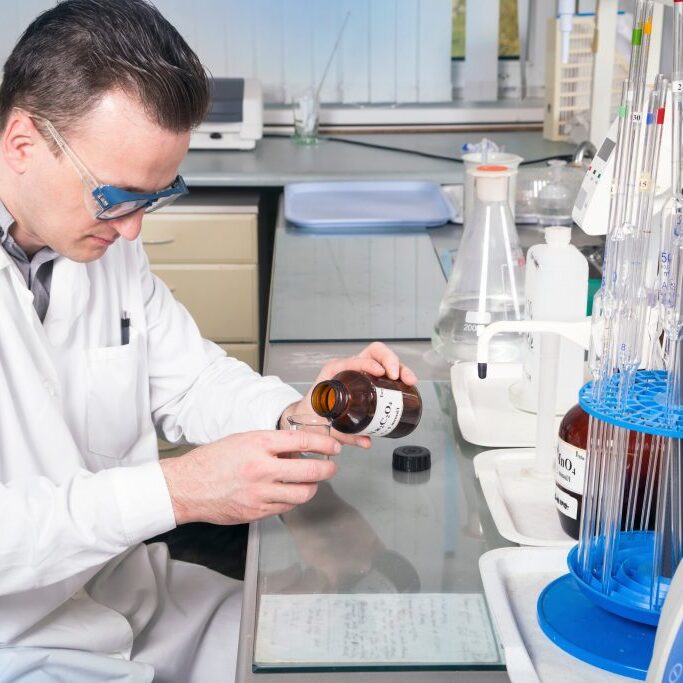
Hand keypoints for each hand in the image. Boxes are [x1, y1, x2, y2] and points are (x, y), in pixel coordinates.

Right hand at [160, 430, 339, 525]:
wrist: (187, 487)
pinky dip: (292, 500)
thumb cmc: (213, 460)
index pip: (303, 441)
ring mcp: (260, 493)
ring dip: (312, 487)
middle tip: (331, 468)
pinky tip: (288, 493)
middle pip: (310, 471)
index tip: (334, 446)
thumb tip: (298, 450)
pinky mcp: (257, 512)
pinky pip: (286, 508)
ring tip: (310, 482)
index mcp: (259, 444)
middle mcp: (262, 469)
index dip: (324, 443)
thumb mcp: (243, 440)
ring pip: (302, 493)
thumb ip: (271, 444)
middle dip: (327, 470)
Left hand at [279, 341, 416, 448]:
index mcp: (334, 372)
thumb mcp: (325, 425)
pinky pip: (386, 371)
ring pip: (383, 360)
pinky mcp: (369, 379)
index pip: (353, 360)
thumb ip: (345, 435)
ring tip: (408, 380)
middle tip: (397, 375)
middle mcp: (349, 367)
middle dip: (389, 360)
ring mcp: (360, 371)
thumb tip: (367, 441)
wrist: (308, 416)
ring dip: (399, 367)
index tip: (378, 373)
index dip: (367, 364)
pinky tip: (407, 384)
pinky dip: (399, 375)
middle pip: (373, 353)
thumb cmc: (312, 415)